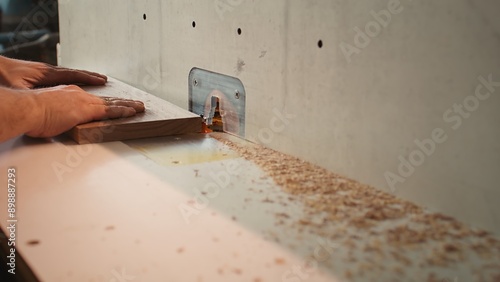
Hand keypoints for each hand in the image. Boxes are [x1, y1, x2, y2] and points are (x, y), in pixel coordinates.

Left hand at [0, 56, 106, 88]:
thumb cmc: (3, 78)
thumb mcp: (20, 90)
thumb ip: (36, 97)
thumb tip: (47, 106)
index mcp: (46, 74)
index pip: (73, 74)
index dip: (88, 78)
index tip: (101, 81)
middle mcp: (47, 71)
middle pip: (74, 72)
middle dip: (90, 76)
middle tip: (103, 79)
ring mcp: (43, 72)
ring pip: (67, 74)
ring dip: (81, 77)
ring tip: (92, 79)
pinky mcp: (37, 75)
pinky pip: (59, 76)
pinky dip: (70, 78)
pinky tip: (70, 84)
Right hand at [26, 85, 144, 137]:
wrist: (27, 109)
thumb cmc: (32, 114)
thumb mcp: (49, 116)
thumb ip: (59, 119)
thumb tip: (59, 126)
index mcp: (70, 94)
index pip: (93, 99)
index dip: (106, 102)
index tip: (114, 103)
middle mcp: (79, 94)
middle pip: (106, 99)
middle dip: (122, 102)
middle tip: (135, 103)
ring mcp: (84, 101)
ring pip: (112, 103)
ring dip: (128, 106)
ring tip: (140, 107)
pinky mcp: (86, 110)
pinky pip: (109, 111)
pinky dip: (122, 111)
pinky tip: (132, 112)